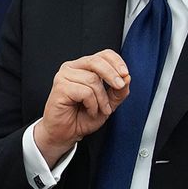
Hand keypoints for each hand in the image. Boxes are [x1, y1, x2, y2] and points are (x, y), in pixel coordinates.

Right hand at [34, 51, 130, 165]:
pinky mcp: (60, 87)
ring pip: (92, 79)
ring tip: (100, 109)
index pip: (103, 55)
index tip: (125, 74)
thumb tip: (127, 77)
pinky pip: (85, 92)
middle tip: (120, 87)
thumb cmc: (82, 117)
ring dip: (102, 98)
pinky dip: (92, 104)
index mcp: (84, 67)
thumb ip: (118, 92)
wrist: (66, 133)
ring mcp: (64, 76)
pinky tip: (90, 110)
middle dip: (112, 75)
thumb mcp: (108, 104)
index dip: (116, 61)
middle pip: (97, 62)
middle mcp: (72, 68)